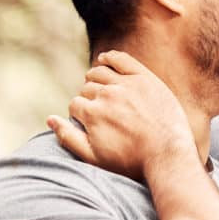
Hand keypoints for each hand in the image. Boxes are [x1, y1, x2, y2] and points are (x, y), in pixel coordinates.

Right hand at [47, 50, 195, 179]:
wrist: (168, 155)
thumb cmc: (131, 162)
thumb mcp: (95, 158)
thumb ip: (69, 138)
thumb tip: (49, 118)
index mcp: (92, 113)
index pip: (75, 105)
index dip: (81, 114)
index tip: (92, 123)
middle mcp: (107, 95)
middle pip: (87, 89)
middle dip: (90, 99)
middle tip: (103, 112)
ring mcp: (127, 84)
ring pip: (100, 72)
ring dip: (96, 79)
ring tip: (102, 90)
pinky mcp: (146, 78)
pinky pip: (122, 59)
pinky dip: (110, 58)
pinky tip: (105, 60)